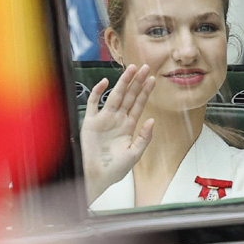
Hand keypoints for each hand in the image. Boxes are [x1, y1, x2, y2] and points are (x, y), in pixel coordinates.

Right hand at [80, 64, 155, 203]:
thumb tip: (152, 120)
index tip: (153, 79)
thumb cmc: (114, 169)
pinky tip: (105, 82)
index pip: (138, 104)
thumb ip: (144, 137)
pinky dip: (98, 91)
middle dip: (137, 82)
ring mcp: (103, 119)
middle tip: (146, 67)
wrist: (95, 176)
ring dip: (123, 82)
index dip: (145, 91)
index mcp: (128, 127)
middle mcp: (116, 119)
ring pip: (114, 95)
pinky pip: (93, 102)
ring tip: (132, 69)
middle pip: (129, 96)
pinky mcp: (90, 121)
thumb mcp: (134, 154)